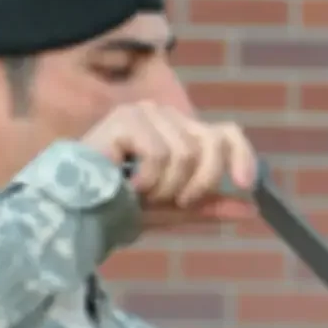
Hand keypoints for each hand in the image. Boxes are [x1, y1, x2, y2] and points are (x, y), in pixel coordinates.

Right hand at [80, 102, 257, 228]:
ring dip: (166, 186)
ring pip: (186, 153)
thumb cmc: (118, 209)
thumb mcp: (174, 210)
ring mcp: (146, 113)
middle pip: (211, 143)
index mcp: (181, 133)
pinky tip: (124, 183)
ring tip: (139, 193)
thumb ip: (209, 206)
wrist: (75, 213)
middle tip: (175, 202)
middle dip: (199, 182)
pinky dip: (148, 179)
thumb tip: (252, 209)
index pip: (227, 133)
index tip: (247, 185)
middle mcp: (166, 117)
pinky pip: (161, 153)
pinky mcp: (127, 119)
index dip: (243, 156)